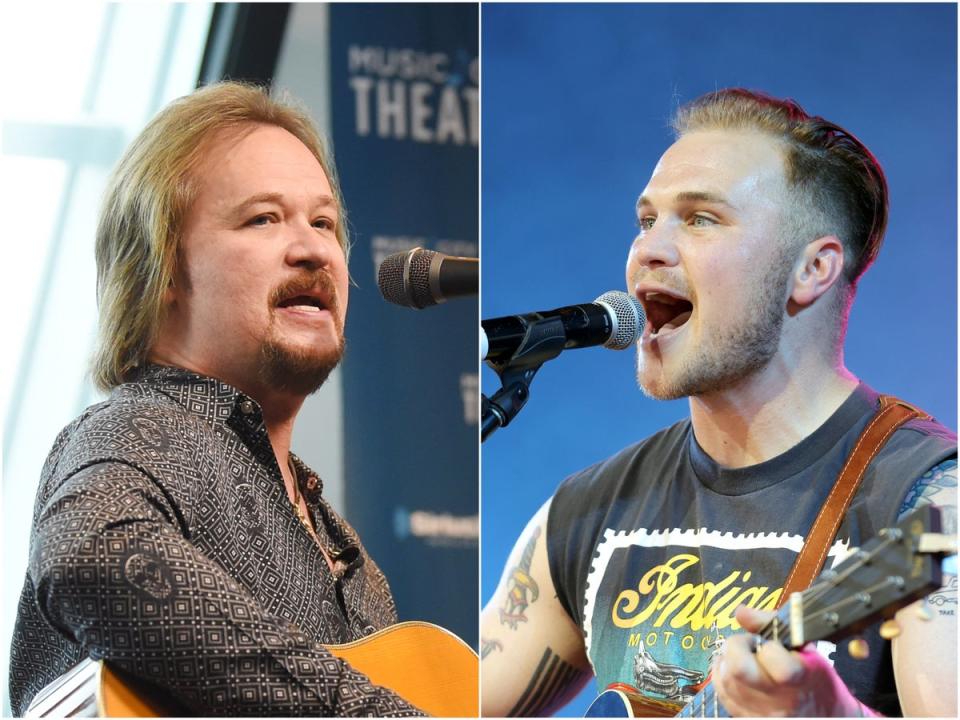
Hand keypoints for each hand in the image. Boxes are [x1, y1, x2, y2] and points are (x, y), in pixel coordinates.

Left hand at [712, 605, 874, 716]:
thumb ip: (772, 624)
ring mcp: (763, 715)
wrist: (826, 716)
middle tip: (748, 646)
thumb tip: (741, 611)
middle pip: (738, 670)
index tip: (768, 642)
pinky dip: (724, 678)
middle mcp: (779, 702)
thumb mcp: (805, 647)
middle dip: (736, 648)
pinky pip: (723, 696)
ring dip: (728, 662)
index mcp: (799, 679)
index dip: (764, 643)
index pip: (770, 656)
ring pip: (726, 681)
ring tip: (744, 658)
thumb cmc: (815, 678)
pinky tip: (734, 672)